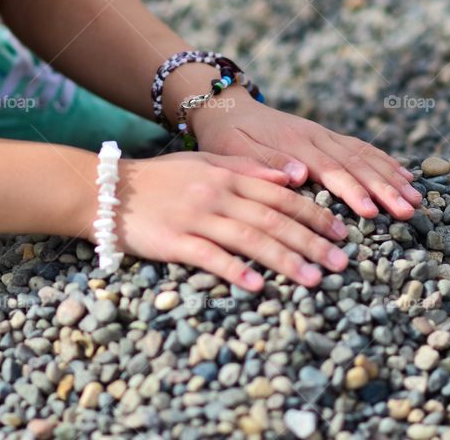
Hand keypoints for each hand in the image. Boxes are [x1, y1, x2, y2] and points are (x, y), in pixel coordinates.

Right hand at [112, 152, 350, 290]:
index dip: (313, 214)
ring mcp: (195, 217)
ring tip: (313, 279)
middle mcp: (216, 194)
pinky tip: (257, 286)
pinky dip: (235, 270)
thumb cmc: (160, 178)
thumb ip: (247, 168)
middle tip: (341, 261)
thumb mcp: (204, 162)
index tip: (341, 231)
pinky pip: (209, 256)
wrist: (108, 189)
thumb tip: (290, 177)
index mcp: (227, 175)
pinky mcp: (173, 241)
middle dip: (311, 241)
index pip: (280, 195)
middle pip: (273, 219)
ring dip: (285, 260)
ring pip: (249, 238)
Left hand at [192, 93, 422, 219]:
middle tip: (408, 211)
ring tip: (416, 198)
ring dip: (391, 177)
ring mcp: (323, 135)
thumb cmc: (225, 136)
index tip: (372, 211)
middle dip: (384, 189)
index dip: (352, 191)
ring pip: (364, 155)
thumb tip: (299, 175)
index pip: (329, 170)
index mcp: (294, 144)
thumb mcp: (234, 151)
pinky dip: (384, 162)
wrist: (226, 107)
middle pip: (356, 164)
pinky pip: (361, 147)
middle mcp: (315, 137)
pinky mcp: (326, 136)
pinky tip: (404, 175)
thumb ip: (266, 162)